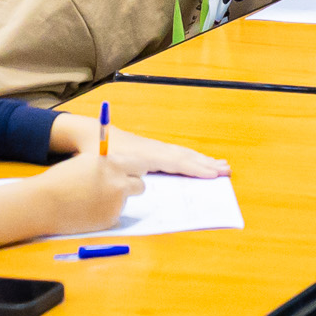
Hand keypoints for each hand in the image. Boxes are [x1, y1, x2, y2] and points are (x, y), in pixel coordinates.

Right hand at [0, 151, 144, 243]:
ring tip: (91, 199)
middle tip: (116, 188)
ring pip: (126, 201)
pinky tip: (88, 210)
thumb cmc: (61, 179)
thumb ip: (107, 164)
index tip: (129, 173)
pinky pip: (115, 214)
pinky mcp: (111, 219)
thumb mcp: (87, 162)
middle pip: (140, 185)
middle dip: (131, 186)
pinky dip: (106, 213)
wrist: (45, 203)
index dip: (134, 170)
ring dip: (116, 200)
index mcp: (113, 164)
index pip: (139, 165)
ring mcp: (117, 203)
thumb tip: (122, 168)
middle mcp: (119, 182)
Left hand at [98, 128, 224, 177]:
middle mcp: (153, 149)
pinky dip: (190, 158)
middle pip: (184, 156)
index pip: (175, 162)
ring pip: (182, 154)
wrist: (88, 133)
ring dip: (202, 160)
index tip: (213, 174)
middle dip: (206, 164)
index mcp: (145, 154)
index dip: (194, 169)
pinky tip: (198, 161)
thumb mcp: (105, 166)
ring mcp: (153, 148)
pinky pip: (176, 154)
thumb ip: (121, 175)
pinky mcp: (151, 149)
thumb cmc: (95, 152)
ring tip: (220, 165)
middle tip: (227, 170)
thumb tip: (139, 182)